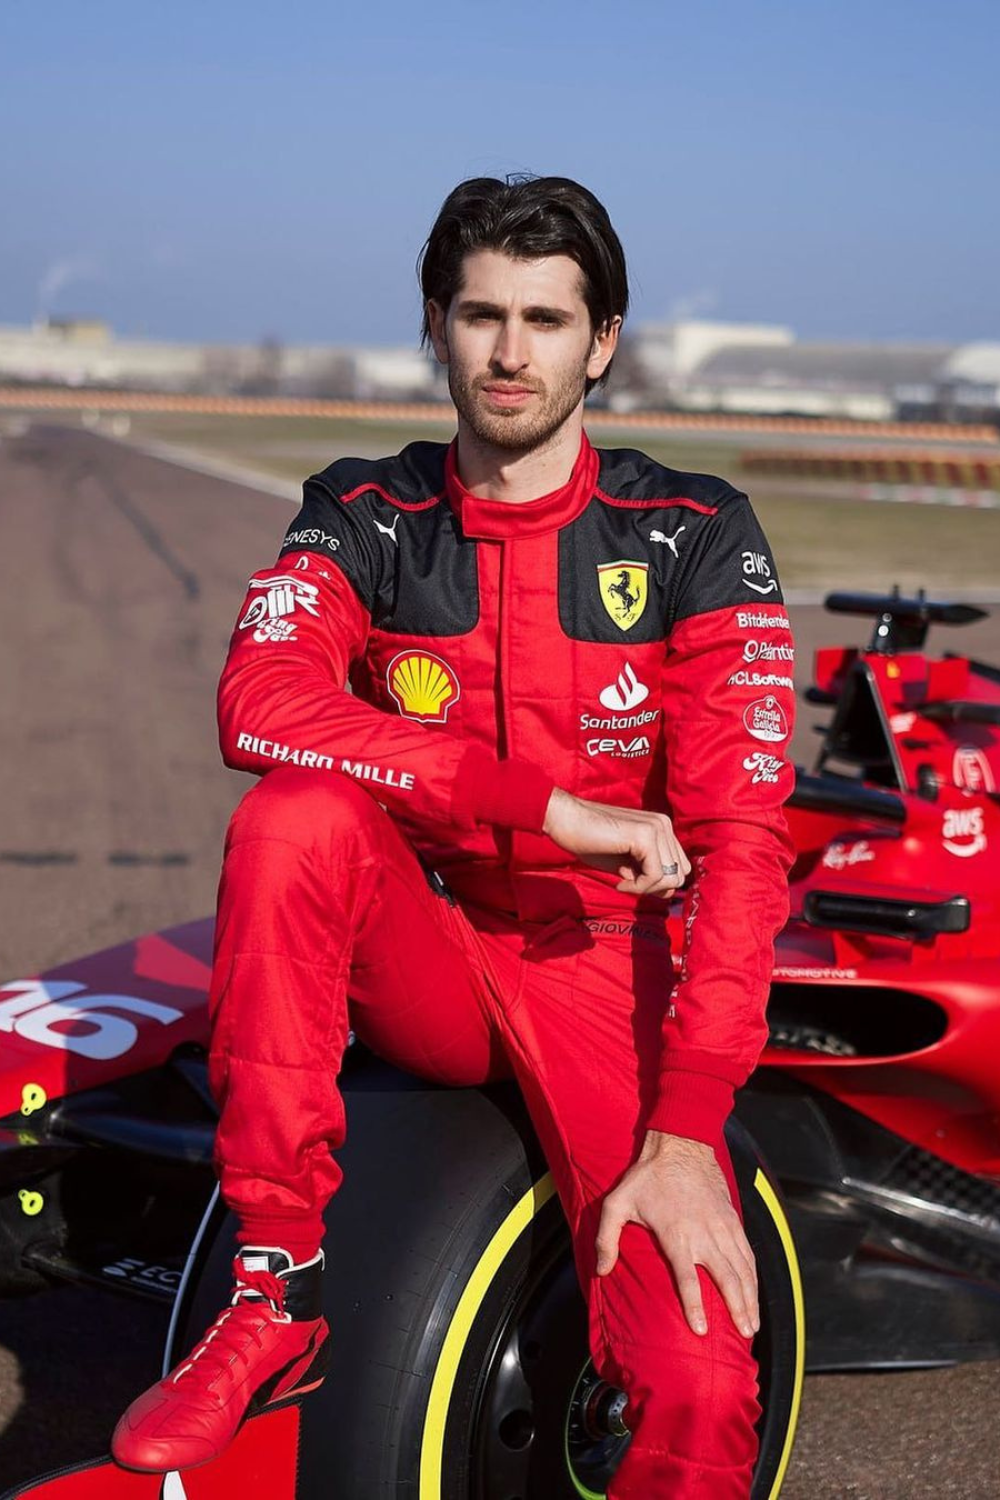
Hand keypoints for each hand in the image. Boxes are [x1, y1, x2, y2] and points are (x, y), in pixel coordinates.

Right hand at [543, 788, 690, 898]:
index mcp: (661, 828)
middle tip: (627, 884)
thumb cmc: (590, 841)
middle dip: (655, 888)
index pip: (680, 867)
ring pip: (672, 878)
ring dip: (646, 889)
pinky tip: (619, 882)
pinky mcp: (646, 836)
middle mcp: (664, 825)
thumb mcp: (626, 863)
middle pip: (680, 875)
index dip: (659, 883)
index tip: (632, 882)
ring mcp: (657, 828)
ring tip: (622, 882)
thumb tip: (669, 893)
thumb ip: (648, 873)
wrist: (565, 821)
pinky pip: (656, 876)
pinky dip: (638, 887)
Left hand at [595, 1132, 758, 1339]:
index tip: (701, 1331)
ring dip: (750, 1298)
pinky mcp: (733, 1219)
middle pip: (726, 1279)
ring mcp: (722, 1227)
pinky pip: (747, 1252)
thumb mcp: (617, 1203)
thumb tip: (601, 1271)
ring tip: (752, 1324)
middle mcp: (705, 1235)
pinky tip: (755, 1292)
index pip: (689, 1279)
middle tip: (744, 1335)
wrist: (680, 1144)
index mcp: (677, 1235)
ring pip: (742, 1269)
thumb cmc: (646, 1176)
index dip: (695, 1307)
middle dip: (737, 1309)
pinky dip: (754, 1275)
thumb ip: (606, 1238)